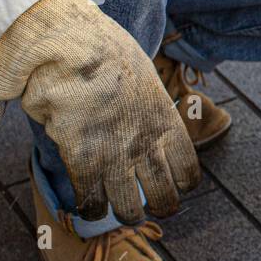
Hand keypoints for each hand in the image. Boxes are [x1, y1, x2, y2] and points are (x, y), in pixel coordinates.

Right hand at [0, 0, 200, 222]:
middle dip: (160, 207)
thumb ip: (144, 103)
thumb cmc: (103, 51)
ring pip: (129, 208)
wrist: (72, 45)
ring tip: (118, 212)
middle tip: (150, 207)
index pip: (188, 170)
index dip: (182, 184)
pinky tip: (86, 207)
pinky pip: (92, 201)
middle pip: (165, 197)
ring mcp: (117, 157)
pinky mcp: (84, 161)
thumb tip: (133, 109)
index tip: (175, 185)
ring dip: (125, 214)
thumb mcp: (141, 76)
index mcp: (167, 122)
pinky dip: (89, 209)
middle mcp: (148, 145)